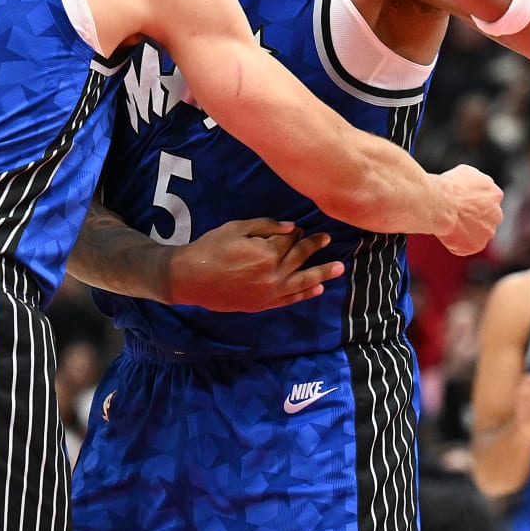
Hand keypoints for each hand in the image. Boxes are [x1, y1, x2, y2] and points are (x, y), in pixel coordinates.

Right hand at [169, 219, 343, 311]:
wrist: (191, 278)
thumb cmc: (211, 248)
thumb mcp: (236, 228)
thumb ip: (266, 226)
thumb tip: (292, 227)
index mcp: (268, 253)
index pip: (290, 240)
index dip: (295, 232)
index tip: (299, 228)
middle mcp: (274, 275)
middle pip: (300, 258)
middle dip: (314, 247)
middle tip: (327, 240)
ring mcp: (270, 292)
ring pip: (303, 282)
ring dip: (322, 274)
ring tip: (339, 269)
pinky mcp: (263, 304)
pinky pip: (290, 300)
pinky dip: (305, 294)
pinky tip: (318, 289)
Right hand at [435, 165, 502, 256]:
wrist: (442, 204)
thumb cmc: (449, 186)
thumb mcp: (466, 172)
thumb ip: (475, 181)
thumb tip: (471, 185)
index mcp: (495, 194)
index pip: (488, 202)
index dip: (473, 204)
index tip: (462, 204)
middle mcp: (497, 214)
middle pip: (486, 220)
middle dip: (474, 219)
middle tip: (456, 215)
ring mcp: (488, 232)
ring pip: (477, 234)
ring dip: (466, 231)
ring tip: (449, 223)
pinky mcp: (476, 246)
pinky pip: (466, 247)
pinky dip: (456, 243)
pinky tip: (447, 232)